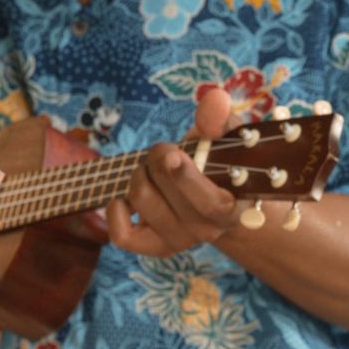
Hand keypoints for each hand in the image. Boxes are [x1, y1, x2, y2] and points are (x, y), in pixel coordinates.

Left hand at [105, 86, 236, 256]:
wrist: (215, 199)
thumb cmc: (220, 162)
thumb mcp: (224, 138)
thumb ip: (220, 119)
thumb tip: (214, 100)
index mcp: (232, 207)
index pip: (209, 203)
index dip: (185, 179)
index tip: (172, 155)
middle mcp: (207, 230)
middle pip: (162, 186)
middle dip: (157, 155)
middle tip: (166, 151)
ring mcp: (179, 242)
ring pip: (140, 198)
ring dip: (139, 173)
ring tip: (153, 170)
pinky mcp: (153, 248)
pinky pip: (122, 235)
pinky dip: (116, 209)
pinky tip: (126, 197)